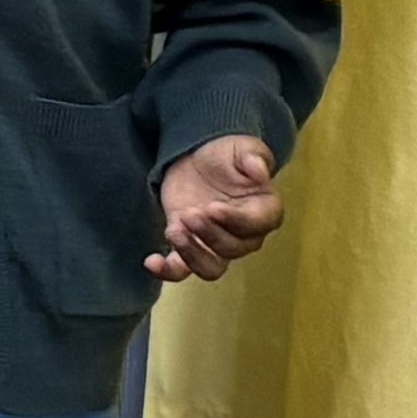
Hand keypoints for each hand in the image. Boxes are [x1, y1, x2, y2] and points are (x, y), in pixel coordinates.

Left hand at [149, 135, 280, 281]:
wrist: (198, 158)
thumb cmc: (226, 153)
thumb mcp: (242, 147)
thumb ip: (253, 157)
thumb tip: (260, 171)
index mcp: (264, 210)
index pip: (257, 225)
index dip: (236, 221)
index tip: (212, 208)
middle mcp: (245, 235)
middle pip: (233, 248)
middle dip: (209, 234)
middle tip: (188, 213)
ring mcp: (217, 245)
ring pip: (212, 268)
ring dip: (192, 255)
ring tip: (173, 230)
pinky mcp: (191, 246)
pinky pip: (182, 270)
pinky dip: (168, 271)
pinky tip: (152, 261)